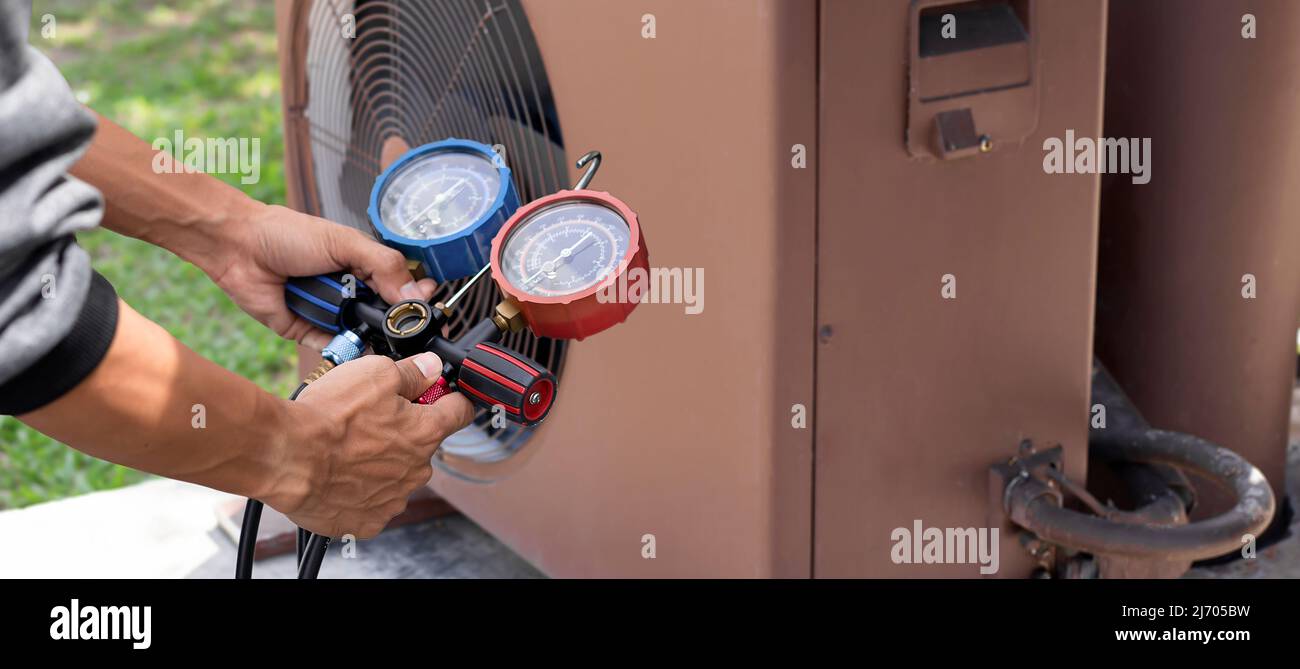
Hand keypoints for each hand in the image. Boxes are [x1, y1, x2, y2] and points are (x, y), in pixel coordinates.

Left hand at [202, 204, 437, 348]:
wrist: (238, 247)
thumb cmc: (288, 234)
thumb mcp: (345, 242)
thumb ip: (383, 265)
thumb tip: (415, 293)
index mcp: (365, 267)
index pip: (402, 288)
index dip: (416, 301)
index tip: (429, 311)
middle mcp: (351, 292)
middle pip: (385, 317)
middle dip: (395, 325)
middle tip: (405, 331)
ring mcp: (331, 314)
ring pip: (362, 336)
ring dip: (368, 338)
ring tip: (376, 339)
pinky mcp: (308, 332)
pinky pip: (332, 349)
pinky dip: (342, 352)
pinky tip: (351, 351)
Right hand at [269, 352, 475, 538]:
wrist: (287, 457)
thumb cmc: (329, 416)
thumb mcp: (376, 373)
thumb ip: (412, 372)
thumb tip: (432, 367)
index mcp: (426, 432)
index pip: (460, 412)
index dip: (449, 398)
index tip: (438, 394)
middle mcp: (418, 470)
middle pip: (422, 444)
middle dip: (403, 430)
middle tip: (370, 419)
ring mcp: (394, 499)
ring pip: (397, 474)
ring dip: (380, 462)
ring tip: (346, 448)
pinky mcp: (368, 521)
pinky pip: (372, 502)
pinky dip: (360, 490)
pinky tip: (339, 475)